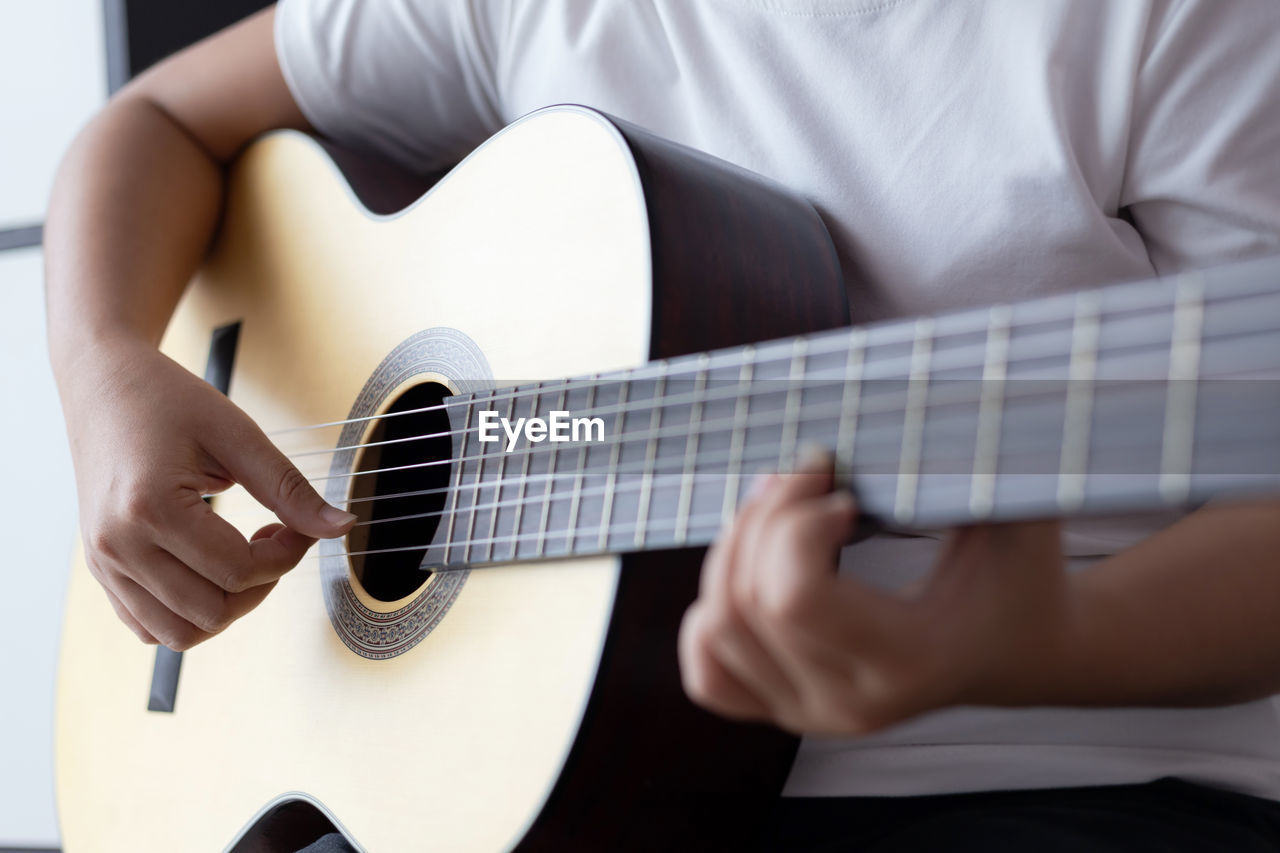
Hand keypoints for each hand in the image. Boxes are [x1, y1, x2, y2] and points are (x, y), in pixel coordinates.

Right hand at [60, 337, 355, 649]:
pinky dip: (189, 615)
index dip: (287, 556)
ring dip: (227, 609)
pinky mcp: (101, 570)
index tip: (298, 527)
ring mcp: (103, 563)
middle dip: (262, 586)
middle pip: (211, 612)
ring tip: (243, 558)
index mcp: (149, 509)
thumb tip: (342, 527)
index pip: (238, 571)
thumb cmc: (168, 400)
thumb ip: (290, 490)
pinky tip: (211, 570)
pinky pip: (148, 627)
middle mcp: (117, 545)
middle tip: (275, 541)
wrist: (105, 384)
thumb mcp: (238, 435)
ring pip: (179, 634)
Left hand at [678, 451, 1072, 734]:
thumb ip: (981, 461)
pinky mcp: (784, 707)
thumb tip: (941, 393)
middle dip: (767, 517)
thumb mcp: (1018, 508)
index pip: (794, 599)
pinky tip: (755, 567)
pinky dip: (711, 611)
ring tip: (786, 508)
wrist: (1022, 647)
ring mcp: (810, 714)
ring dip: (735, 548)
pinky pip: (706, 670)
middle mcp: (850, 704)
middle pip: (745, 603)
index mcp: (909, 663)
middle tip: (814, 475)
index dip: (799, 526)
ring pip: (715, 626)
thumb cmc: (1021, 572)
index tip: (844, 493)